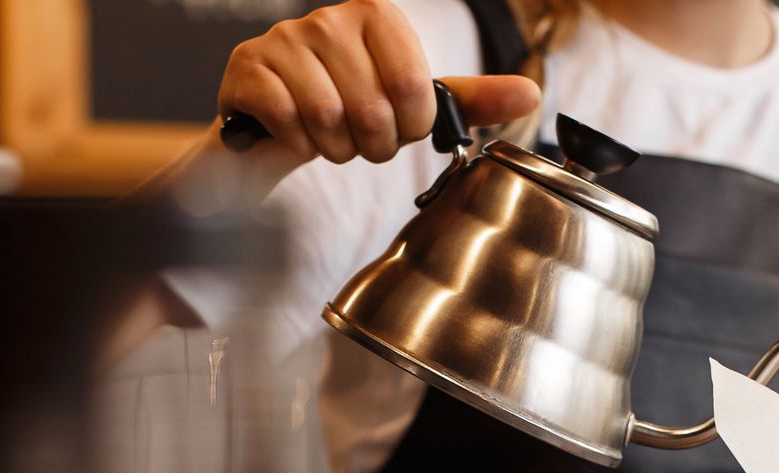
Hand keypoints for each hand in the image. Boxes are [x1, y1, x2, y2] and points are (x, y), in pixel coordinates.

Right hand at [218, 0, 541, 164]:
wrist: (279, 126)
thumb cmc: (351, 109)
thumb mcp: (415, 103)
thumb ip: (470, 100)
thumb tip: (531, 94)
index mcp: (377, 16)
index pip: (413, 87)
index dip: (409, 126)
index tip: (398, 127)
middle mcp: (329, 19)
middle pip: (372, 108)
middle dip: (372, 145)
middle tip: (363, 141)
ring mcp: (284, 40)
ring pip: (328, 119)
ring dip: (335, 149)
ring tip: (332, 140)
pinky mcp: (247, 69)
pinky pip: (287, 122)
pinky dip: (298, 145)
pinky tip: (298, 136)